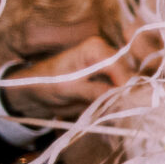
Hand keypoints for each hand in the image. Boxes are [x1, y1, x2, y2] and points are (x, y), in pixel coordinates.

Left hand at [0, 31, 150, 119]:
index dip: (127, 87)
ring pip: (130, 85)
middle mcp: (108, 54)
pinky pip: (123, 91)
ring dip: (127, 100)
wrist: (35, 90)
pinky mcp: (111, 79)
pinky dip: (121, 103)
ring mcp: (111, 67)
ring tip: (121, 115)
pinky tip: (117, 112)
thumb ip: (95, 91)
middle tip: (126, 113)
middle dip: (129, 95)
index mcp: (97, 49)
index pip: (121, 68)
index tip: (129, 106)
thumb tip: (121, 98)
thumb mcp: (69, 88)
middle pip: (129, 76)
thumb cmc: (46, 83)